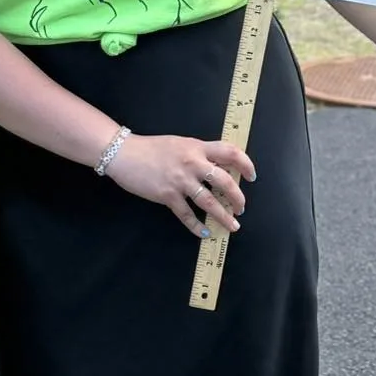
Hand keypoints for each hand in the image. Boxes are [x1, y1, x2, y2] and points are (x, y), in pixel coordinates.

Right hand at [104, 133, 253, 237]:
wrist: (124, 153)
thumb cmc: (151, 148)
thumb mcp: (180, 143)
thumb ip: (199, 153)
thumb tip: (218, 167)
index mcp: (197, 147)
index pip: (230, 153)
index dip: (246, 165)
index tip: (252, 176)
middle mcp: (192, 163)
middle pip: (225, 182)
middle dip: (238, 198)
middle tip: (241, 208)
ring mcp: (180, 180)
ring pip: (209, 202)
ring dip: (223, 216)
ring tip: (232, 226)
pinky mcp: (167, 195)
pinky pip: (186, 214)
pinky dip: (197, 226)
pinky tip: (204, 232)